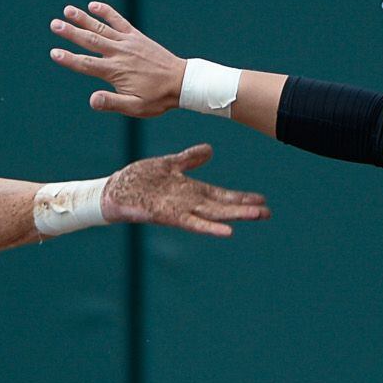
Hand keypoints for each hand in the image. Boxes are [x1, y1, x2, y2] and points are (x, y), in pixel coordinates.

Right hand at [49, 2, 186, 117]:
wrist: (181, 82)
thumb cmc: (157, 98)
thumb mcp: (135, 107)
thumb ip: (112, 102)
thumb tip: (92, 100)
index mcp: (116, 71)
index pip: (87, 64)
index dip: (69, 59)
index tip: (54, 53)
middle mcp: (120, 53)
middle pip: (90, 41)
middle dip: (70, 33)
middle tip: (53, 24)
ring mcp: (128, 42)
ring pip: (101, 28)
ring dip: (83, 19)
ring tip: (67, 10)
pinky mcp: (136, 37)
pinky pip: (119, 21)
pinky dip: (106, 12)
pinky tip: (93, 5)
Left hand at [98, 143, 269, 236]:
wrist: (114, 190)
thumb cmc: (138, 179)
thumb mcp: (168, 164)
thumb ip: (189, 159)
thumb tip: (210, 150)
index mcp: (190, 190)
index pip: (221, 195)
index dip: (240, 197)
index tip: (262, 199)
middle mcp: (188, 202)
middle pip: (222, 207)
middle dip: (245, 209)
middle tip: (268, 213)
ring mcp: (179, 210)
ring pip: (212, 215)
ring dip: (234, 217)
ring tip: (257, 216)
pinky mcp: (167, 215)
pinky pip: (192, 223)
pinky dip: (209, 228)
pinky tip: (227, 232)